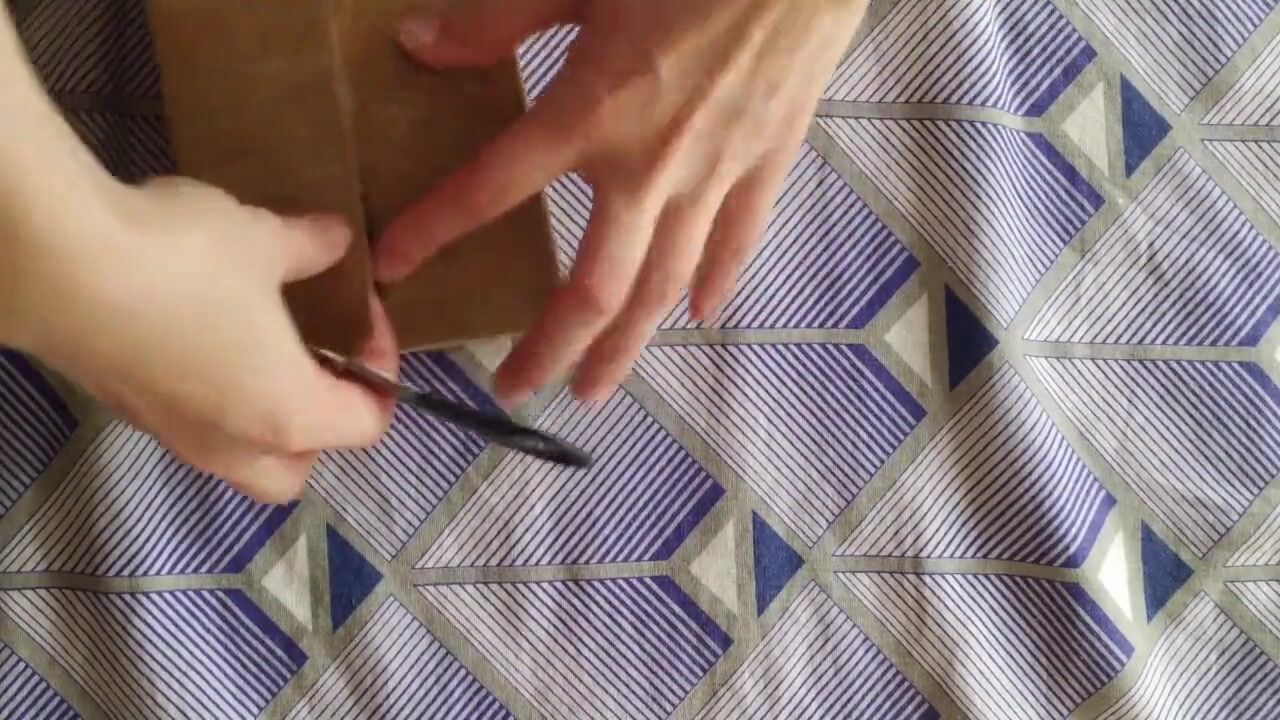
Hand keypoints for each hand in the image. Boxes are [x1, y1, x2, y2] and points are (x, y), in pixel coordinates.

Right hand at [8, 176, 397, 503]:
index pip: (366, 424)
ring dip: (263, 420)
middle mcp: (233, 445)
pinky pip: (189, 429)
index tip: (364, 313)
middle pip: (296, 470)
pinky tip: (200, 336)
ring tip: (262, 350)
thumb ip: (311, 248)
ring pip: (237, 460)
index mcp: (287, 413)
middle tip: (318, 361)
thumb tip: (338, 240)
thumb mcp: (264, 240)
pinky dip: (210, 402)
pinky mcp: (125, 412)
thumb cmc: (184, 259)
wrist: (54, 262)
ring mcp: (172, 436)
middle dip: (319, 427)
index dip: (382, 368)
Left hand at [375, 0, 867, 405]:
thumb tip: (419, 46)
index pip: (493, 189)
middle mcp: (649, 167)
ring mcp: (715, 175)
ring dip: (624, 347)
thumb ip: (496, 19)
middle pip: (592, 287)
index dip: (435, 230)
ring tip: (593, 389)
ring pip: (663, 287)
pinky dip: (717, 285)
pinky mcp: (767, 164)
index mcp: (590, 113)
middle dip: (549, 349)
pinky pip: (738, 243)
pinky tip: (699, 317)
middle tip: (513, 391)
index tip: (393, 267)